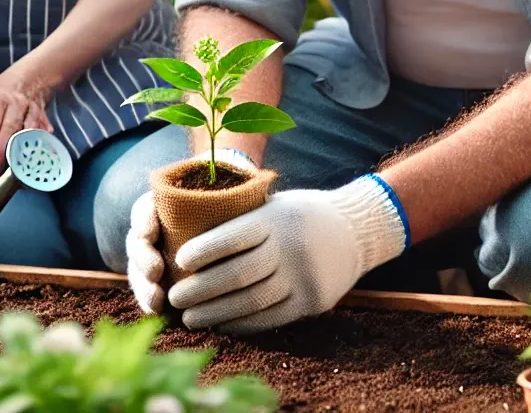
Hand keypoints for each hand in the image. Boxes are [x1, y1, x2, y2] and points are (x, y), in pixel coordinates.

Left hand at [0, 62, 53, 186]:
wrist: (31, 78)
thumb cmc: (2, 94)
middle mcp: (15, 105)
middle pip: (8, 136)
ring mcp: (32, 112)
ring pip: (27, 139)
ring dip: (18, 159)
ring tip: (9, 178)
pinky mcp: (44, 119)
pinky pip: (42, 138)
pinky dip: (37, 152)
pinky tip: (32, 165)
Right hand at [126, 148, 256, 315]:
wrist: (230, 211)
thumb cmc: (228, 191)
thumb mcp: (226, 180)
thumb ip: (230, 177)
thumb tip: (245, 174)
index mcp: (160, 204)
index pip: (144, 210)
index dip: (144, 221)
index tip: (151, 231)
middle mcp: (153, 230)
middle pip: (137, 244)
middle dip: (142, 259)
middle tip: (155, 271)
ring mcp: (156, 255)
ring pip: (139, 271)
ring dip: (143, 286)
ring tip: (156, 300)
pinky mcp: (164, 279)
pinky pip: (150, 290)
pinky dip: (151, 302)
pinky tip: (159, 313)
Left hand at [167, 176, 406, 333]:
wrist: (356, 230)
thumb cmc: (302, 213)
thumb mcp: (275, 205)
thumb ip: (243, 219)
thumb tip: (192, 233)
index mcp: (276, 219)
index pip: (233, 236)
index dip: (204, 249)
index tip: (179, 260)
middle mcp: (290, 248)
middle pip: (238, 274)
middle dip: (201, 288)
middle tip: (174, 297)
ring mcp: (303, 277)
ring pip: (252, 301)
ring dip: (216, 313)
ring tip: (190, 318)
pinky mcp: (312, 302)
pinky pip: (271, 318)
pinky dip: (242, 323)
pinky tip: (221, 324)